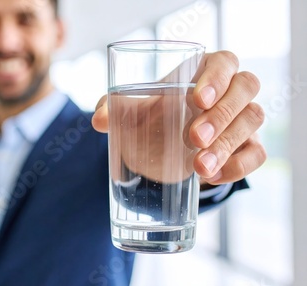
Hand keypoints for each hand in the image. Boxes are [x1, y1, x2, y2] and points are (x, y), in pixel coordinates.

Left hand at [92, 51, 266, 184]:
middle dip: (222, 114)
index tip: (196, 99)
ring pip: (253, 120)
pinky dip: (239, 166)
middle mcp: (229, 90)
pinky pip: (257, 153)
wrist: (159, 151)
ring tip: (199, 167)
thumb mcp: (128, 113)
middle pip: (246, 87)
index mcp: (203, 71)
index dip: (217, 77)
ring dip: (228, 144)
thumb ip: (112, 110)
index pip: (224, 61)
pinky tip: (212, 176)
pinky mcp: (247, 146)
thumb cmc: (149, 119)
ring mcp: (242, 118)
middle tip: (194, 138)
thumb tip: (98, 120)